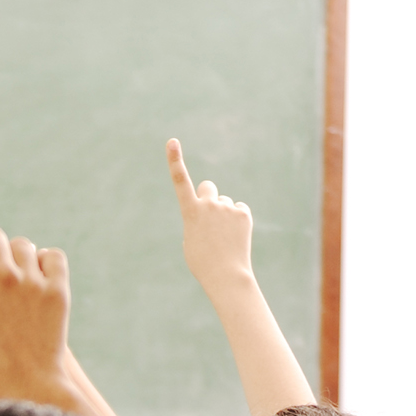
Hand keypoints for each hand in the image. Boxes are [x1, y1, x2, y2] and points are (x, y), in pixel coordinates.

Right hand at [167, 138, 255, 300]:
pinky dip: (237, 220)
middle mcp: (209, 205)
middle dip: (209, 195)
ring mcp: (227, 207)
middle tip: (211, 214)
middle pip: (208, 187)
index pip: (180, 182)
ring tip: (224, 236)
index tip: (172, 142)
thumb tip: (209, 210)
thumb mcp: (192, 238)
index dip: (175, 161)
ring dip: (224, 214)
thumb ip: (198, 218)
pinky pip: (238, 209)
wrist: (225, 274)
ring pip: (224, 202)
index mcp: (190, 212)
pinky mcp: (243, 212)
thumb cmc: (202, 261)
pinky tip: (235, 235)